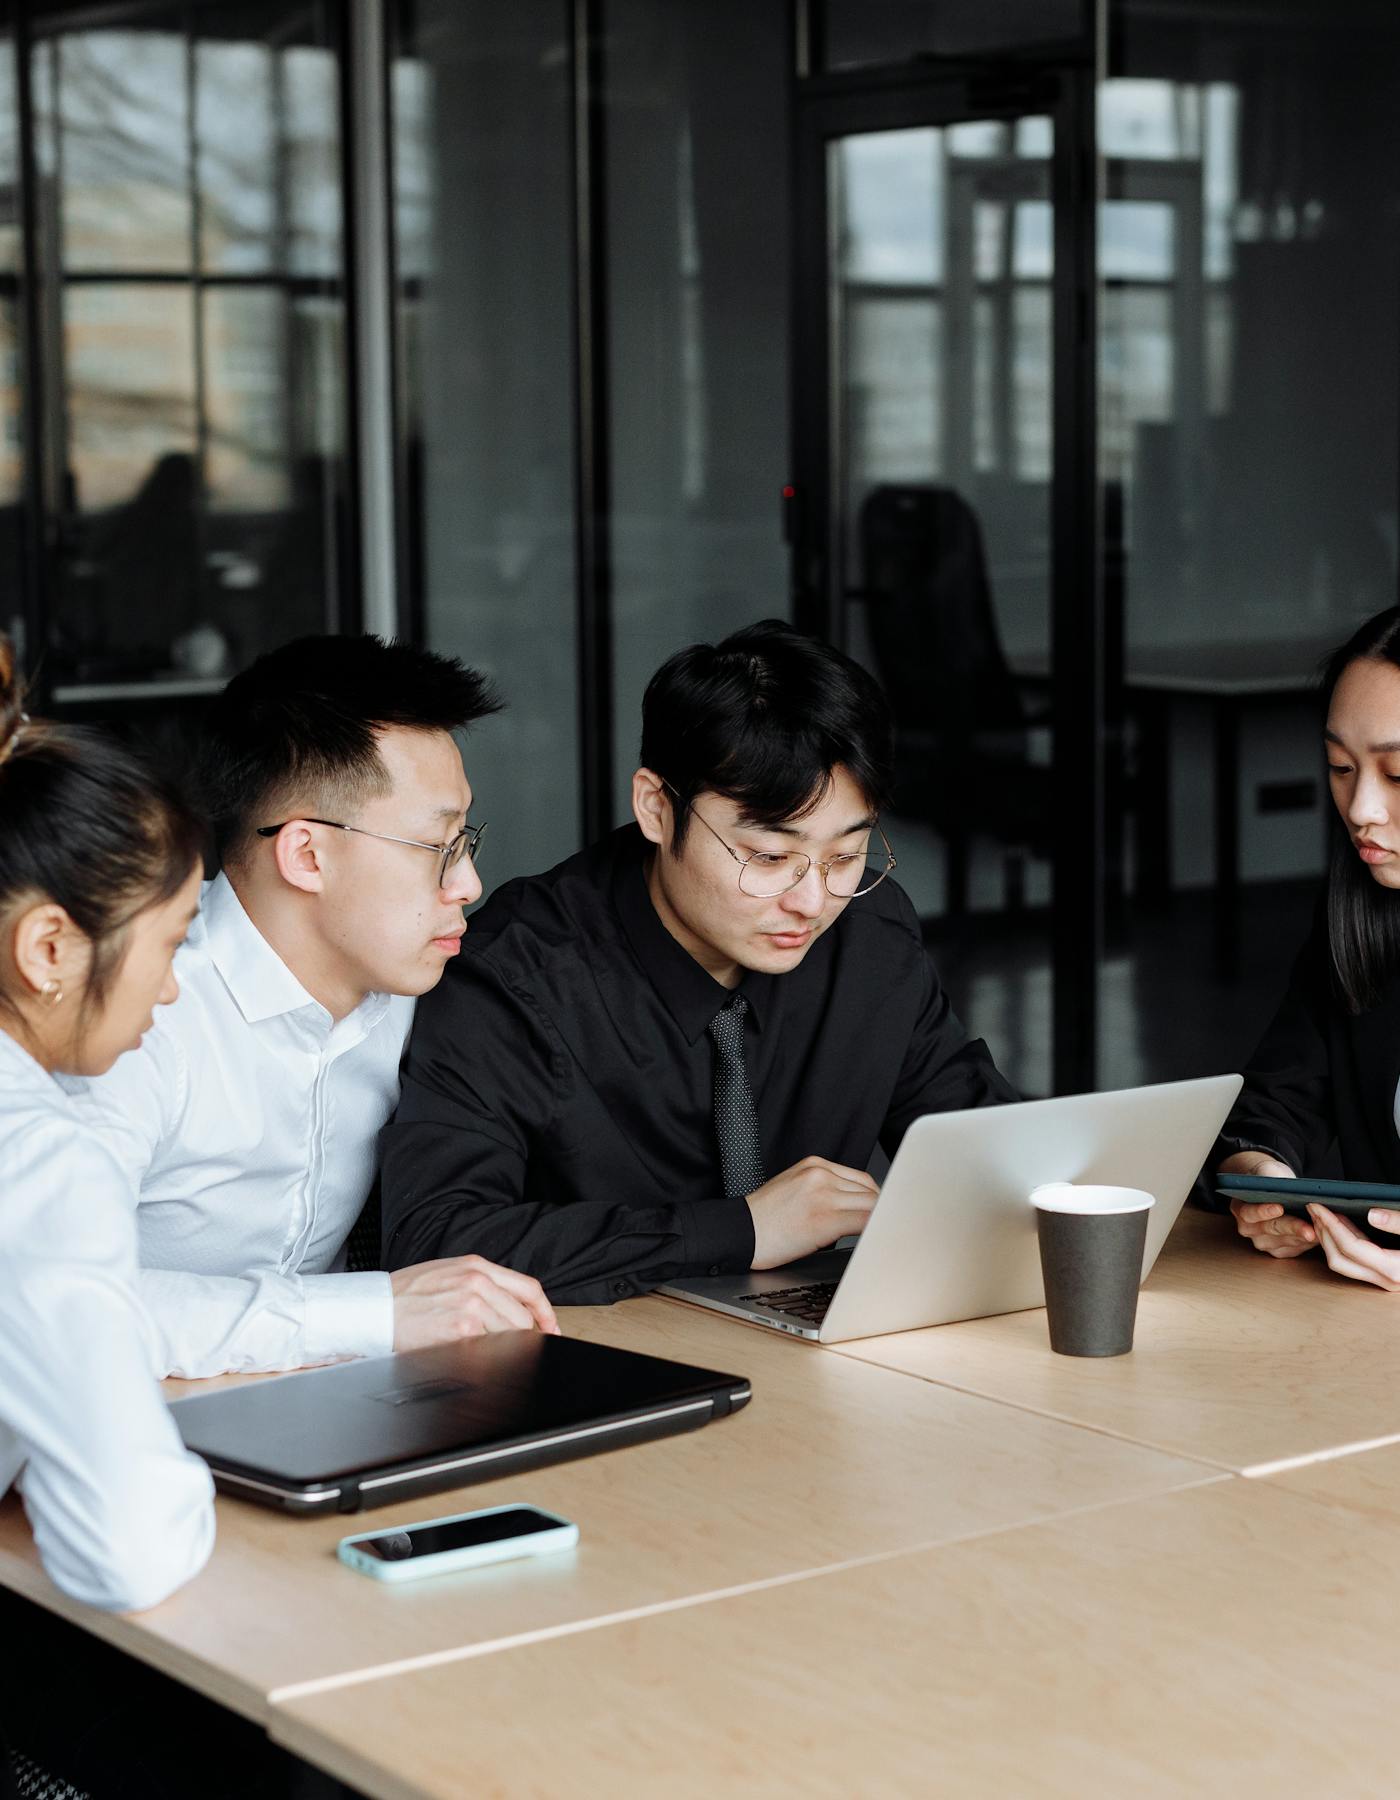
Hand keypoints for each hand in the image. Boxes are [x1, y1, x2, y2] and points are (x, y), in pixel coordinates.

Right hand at [390, 1256, 559, 1349]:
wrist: (373, 1309)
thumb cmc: (404, 1294)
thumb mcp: (447, 1273)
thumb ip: (480, 1284)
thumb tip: (510, 1308)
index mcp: (477, 1266)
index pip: (528, 1288)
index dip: (545, 1312)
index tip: (550, 1328)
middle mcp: (478, 1281)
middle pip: (523, 1317)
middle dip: (525, 1338)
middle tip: (516, 1351)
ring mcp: (471, 1305)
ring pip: (510, 1335)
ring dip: (504, 1349)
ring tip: (481, 1352)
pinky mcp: (461, 1329)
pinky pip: (490, 1348)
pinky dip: (488, 1357)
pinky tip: (471, 1357)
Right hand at [747, 1155, 878, 1269]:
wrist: (738, 1233)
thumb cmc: (764, 1219)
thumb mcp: (794, 1188)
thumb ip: (824, 1189)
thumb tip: (856, 1209)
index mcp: (814, 1165)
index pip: (861, 1179)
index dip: (874, 1200)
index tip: (879, 1214)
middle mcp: (821, 1174)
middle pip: (870, 1191)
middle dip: (878, 1211)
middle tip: (880, 1229)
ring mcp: (824, 1194)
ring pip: (872, 1205)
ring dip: (877, 1222)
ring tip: (875, 1237)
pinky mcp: (826, 1217)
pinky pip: (865, 1222)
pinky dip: (874, 1232)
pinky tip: (872, 1241)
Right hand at [1220, 1150, 1315, 1258]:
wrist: (1273, 1189)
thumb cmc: (1269, 1179)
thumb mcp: (1268, 1171)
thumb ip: (1270, 1178)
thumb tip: (1285, 1186)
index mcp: (1240, 1208)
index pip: (1250, 1213)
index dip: (1264, 1211)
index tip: (1280, 1207)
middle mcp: (1248, 1229)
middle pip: (1271, 1229)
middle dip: (1293, 1228)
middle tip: (1309, 1230)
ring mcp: (1263, 1241)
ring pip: (1286, 1242)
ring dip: (1305, 1237)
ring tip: (1322, 1230)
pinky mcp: (1278, 1250)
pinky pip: (1295, 1249)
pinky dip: (1308, 1243)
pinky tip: (1320, 1234)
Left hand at [1307, 1203, 1399, 1291]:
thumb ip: (1398, 1223)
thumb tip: (1372, 1215)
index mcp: (1393, 1268)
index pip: (1349, 1246)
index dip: (1330, 1225)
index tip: (1317, 1208)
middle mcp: (1385, 1278)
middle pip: (1339, 1259)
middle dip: (1322, 1232)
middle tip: (1313, 1209)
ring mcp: (1384, 1279)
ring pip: (1344, 1263)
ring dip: (1328, 1238)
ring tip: (1320, 1215)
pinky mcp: (1384, 1274)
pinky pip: (1355, 1261)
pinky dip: (1342, 1243)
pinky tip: (1338, 1225)